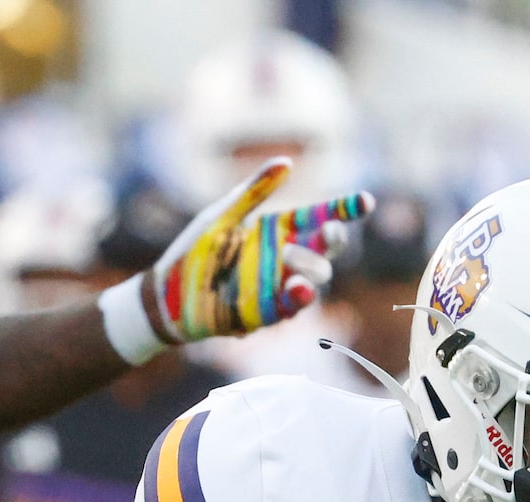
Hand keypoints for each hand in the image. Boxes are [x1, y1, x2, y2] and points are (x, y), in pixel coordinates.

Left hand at [141, 160, 371, 344]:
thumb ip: (253, 192)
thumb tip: (287, 161)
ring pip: (314, 280)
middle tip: (329, 230)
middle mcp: (283, 258)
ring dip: (312, 271)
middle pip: (325, 249)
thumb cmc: (192, 251)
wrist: (164, 296)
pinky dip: (297, 300)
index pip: (319, 217)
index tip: (365, 202)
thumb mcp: (221, 216)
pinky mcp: (264, 313)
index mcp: (277, 230)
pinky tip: (295, 289)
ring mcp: (276, 286)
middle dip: (334, 239)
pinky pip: (290, 308)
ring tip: (293, 263)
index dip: (345, 210)